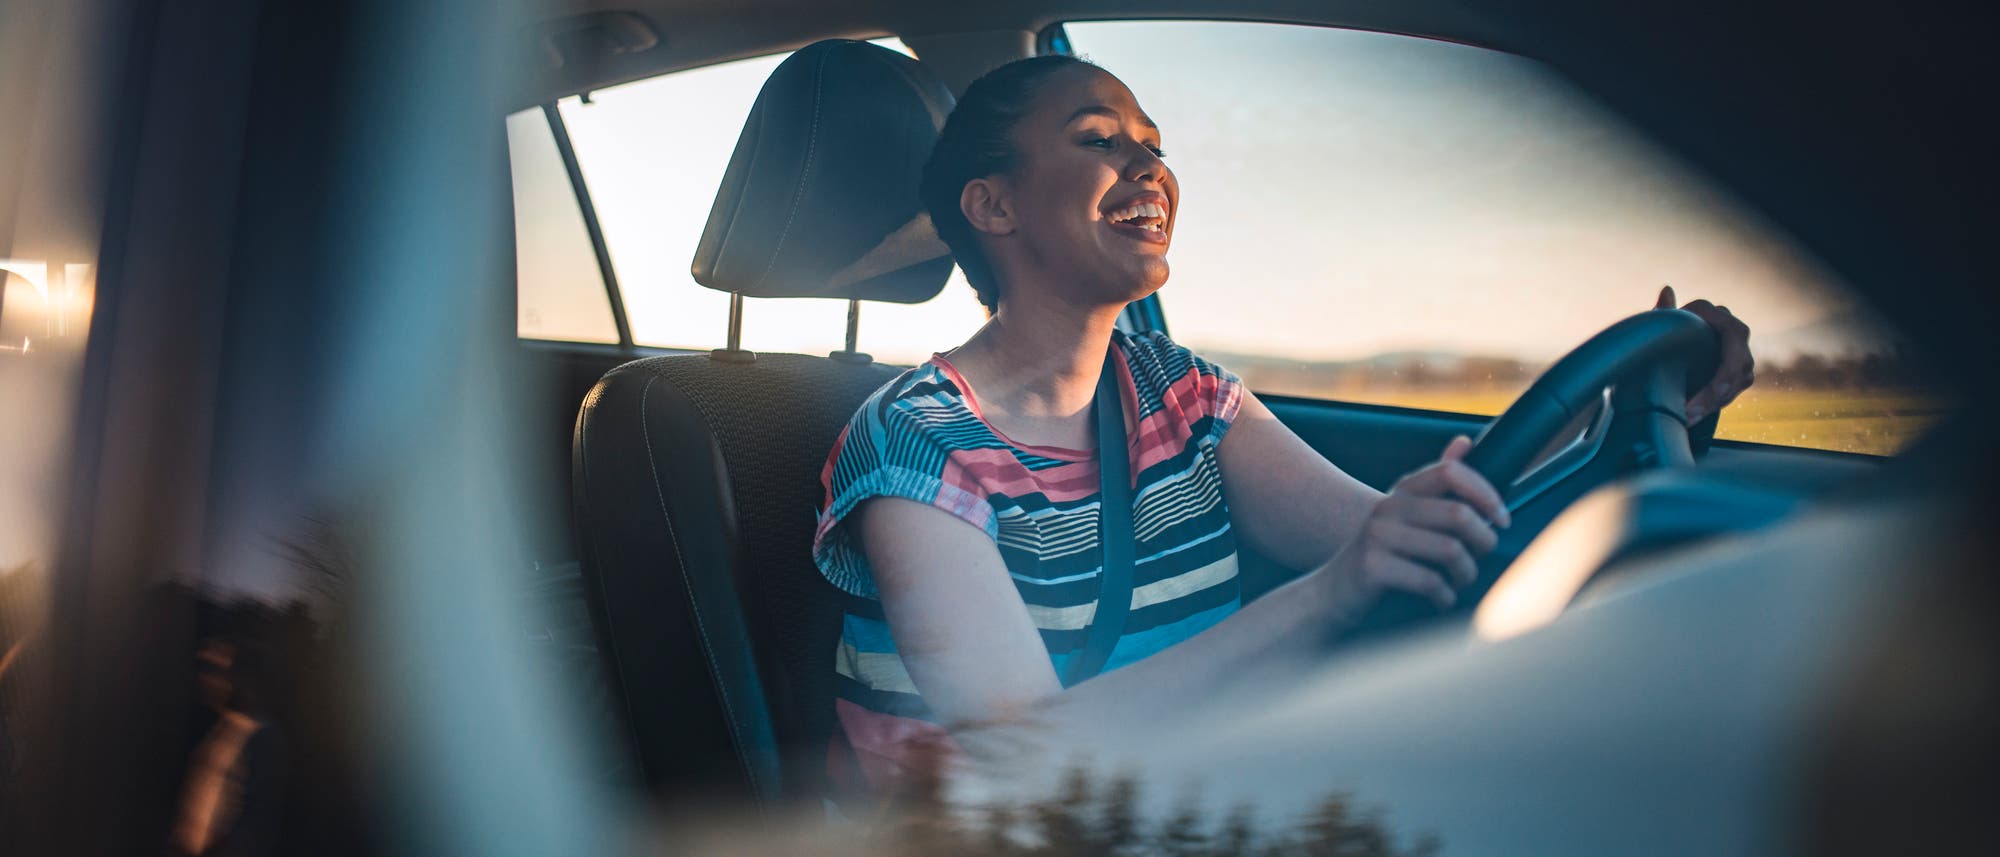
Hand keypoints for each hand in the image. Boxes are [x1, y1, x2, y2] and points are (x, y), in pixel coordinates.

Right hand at [1325, 436, 1509, 615]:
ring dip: (1466, 574)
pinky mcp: (1372, 566)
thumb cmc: (1381, 557)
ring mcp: (1377, 536)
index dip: (1485, 493)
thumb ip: (1436, 484)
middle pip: (1459, 514)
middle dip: (1483, 541)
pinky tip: (1440, 599)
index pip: (1452, 473)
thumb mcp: (1405, 516)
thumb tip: (1464, 441)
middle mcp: (1388, 508)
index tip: (1502, 519)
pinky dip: (1444, 596)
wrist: (1331, 594)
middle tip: (1480, 558)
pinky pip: (1430, 581)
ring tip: (1459, 582)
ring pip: (1450, 550)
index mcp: (1402, 492)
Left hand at [1656, 285, 1754, 423]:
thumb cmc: (1661, 332)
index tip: (1712, 384)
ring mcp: (1740, 351)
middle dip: (1719, 390)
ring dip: (1716, 401)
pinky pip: (1736, 388)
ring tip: (1689, 416)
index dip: (1725, 364)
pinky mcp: (1740, 370)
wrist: (1668, 349)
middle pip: (1739, 363)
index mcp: (1716, 314)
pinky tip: (1696, 416)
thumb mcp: (1659, 325)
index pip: (1734, 336)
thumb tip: (1667, 291)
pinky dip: (1717, 403)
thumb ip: (1663, 312)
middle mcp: (1733, 330)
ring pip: (1740, 378)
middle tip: (1696, 410)